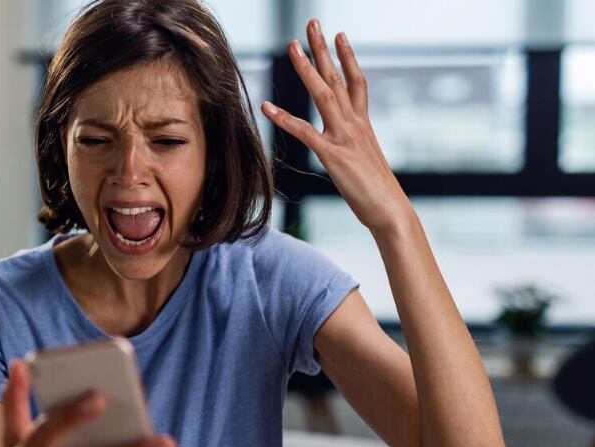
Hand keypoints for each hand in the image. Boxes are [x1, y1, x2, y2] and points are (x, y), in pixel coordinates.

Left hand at [261, 19, 414, 234]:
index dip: (348, 57)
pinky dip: (283, 118)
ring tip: (292, 46)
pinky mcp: (333, 155)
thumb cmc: (378, 193)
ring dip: (306, 68)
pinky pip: (304, 131)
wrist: (390, 211)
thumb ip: (355, 149)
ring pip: (323, 94)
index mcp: (363, 125)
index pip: (357, 82)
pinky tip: (266, 107)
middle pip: (338, 78)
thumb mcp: (365, 164)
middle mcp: (355, 124)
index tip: (340, 36)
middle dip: (324, 49)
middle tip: (313, 24)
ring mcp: (344, 137)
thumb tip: (348, 150)